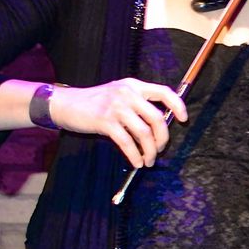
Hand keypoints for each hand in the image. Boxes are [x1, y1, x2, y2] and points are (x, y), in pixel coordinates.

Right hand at [48, 79, 186, 167]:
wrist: (65, 104)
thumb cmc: (94, 102)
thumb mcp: (118, 94)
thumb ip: (138, 103)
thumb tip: (160, 125)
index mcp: (134, 85)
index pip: (164, 92)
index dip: (178, 105)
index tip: (183, 119)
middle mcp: (127, 93)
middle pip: (156, 117)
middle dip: (163, 138)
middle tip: (160, 149)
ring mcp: (116, 107)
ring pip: (143, 132)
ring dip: (150, 150)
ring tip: (149, 160)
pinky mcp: (104, 121)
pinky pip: (127, 142)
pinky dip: (135, 155)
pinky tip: (136, 162)